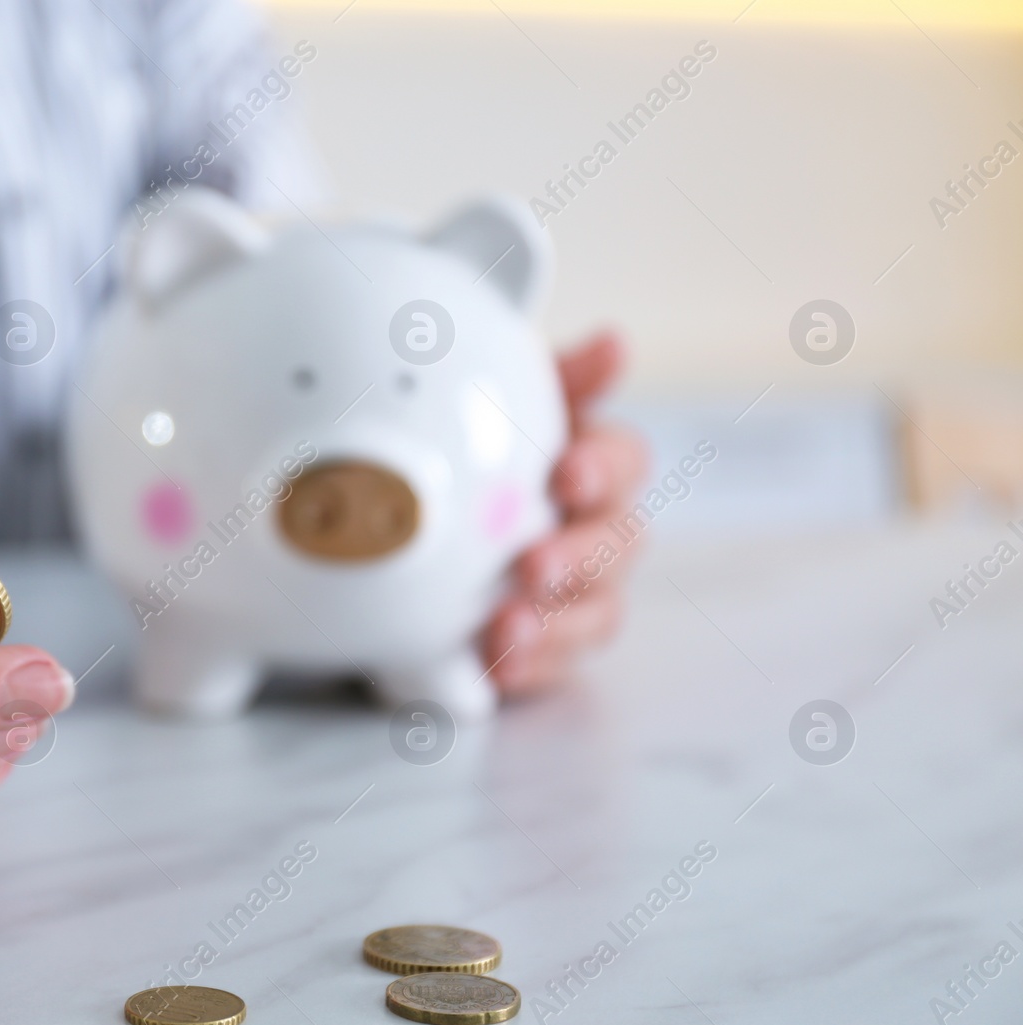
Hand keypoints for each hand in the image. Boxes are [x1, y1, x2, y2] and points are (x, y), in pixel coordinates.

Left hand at [481, 332, 648, 697]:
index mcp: (589, 465)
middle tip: (533, 564)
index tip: (567, 473)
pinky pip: (552, 665)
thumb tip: (614, 344)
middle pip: (619, 545)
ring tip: (507, 628)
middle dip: (579, 556)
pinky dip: (529, 666)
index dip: (602, 466)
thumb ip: (554, 379)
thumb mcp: (499, 405)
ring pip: (595, 613)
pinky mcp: (543, 647)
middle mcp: (593, 530)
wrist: (412, 524)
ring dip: (557, 623)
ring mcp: (573, 593)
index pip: (623, 461)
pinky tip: (495, 667)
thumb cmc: (475, 456)